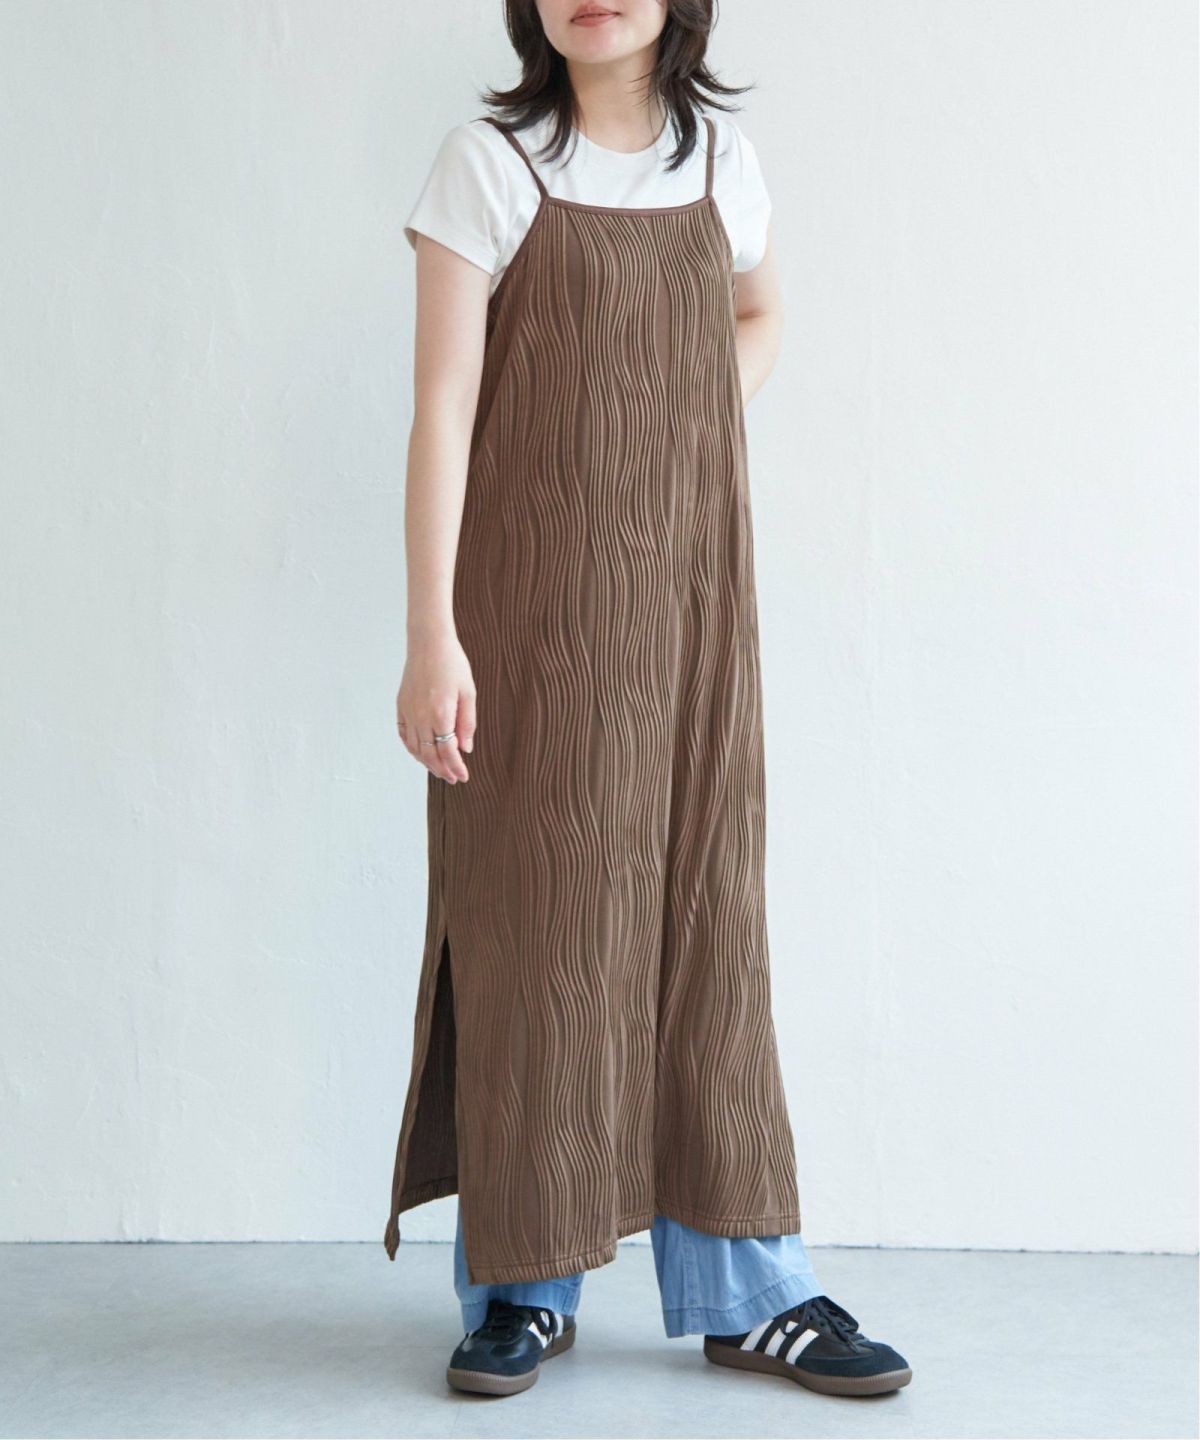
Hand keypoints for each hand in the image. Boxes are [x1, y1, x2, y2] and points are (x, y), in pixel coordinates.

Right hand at [395, 632, 475, 783]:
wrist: (428, 643)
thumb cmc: (452, 664)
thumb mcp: (468, 692)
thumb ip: (467, 723)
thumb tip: (465, 749)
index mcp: (440, 714)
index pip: (448, 752)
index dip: (456, 767)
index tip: (463, 776)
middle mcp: (421, 717)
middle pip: (430, 754)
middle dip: (442, 770)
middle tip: (453, 778)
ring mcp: (408, 712)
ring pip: (415, 748)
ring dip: (427, 762)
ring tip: (439, 769)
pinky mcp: (401, 706)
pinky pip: (404, 734)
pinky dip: (412, 748)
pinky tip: (421, 752)